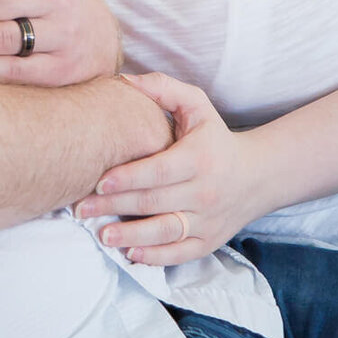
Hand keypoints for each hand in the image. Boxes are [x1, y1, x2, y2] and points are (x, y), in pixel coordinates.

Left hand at [72, 72, 266, 263]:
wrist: (257, 176)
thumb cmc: (215, 137)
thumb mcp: (197, 105)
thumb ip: (162, 88)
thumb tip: (124, 80)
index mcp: (198, 159)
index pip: (158, 171)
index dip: (127, 178)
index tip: (98, 182)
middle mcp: (204, 192)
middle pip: (153, 202)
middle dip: (114, 207)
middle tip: (80, 208)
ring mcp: (207, 221)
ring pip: (165, 231)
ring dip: (131, 237)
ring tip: (101, 235)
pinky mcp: (209, 242)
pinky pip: (180, 254)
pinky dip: (155, 257)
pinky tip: (130, 254)